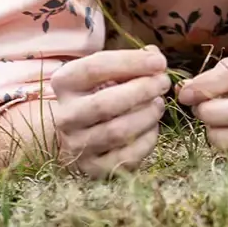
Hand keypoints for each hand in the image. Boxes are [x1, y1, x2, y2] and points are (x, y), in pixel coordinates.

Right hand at [43, 45, 172, 176]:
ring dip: (147, 115)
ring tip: (159, 104)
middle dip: (141, 90)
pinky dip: (147, 140)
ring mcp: (77, 145)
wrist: (75, 135)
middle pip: (104, 103)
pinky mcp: (93, 169)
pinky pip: (127, 156)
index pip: (94, 68)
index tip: (158, 61)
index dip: (130, 63)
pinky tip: (153, 127)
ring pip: (117, 131)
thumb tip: (156, 58)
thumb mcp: (105, 74)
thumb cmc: (96, 95)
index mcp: (63, 84)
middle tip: (163, 83)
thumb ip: (130, 63)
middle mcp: (65, 116)